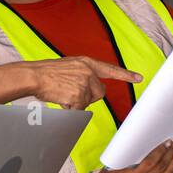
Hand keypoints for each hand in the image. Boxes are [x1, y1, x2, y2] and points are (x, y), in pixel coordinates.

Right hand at [25, 57, 141, 109]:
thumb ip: (83, 74)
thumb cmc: (47, 73)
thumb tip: (92, 89)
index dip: (125, 75)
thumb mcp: (69, 67)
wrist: (34, 76)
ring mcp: (84, 83)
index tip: (139, 78)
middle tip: (71, 92)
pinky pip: (79, 109)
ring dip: (77, 102)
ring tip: (62, 93)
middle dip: (89, 96)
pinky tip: (61, 99)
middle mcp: (89, 72)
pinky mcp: (79, 95)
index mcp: (87, 63)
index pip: (110, 69)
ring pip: (88, 102)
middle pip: (100, 92)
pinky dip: (71, 108)